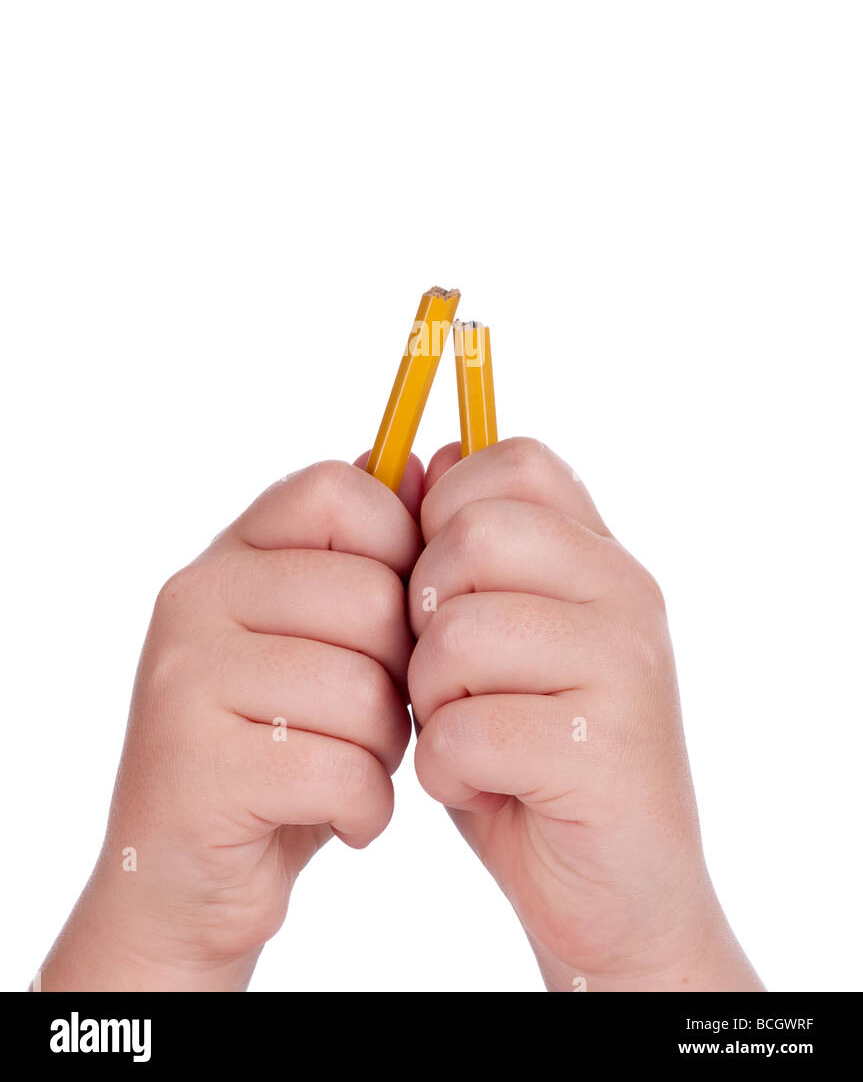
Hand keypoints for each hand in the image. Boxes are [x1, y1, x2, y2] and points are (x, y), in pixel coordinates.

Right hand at [39, 458, 421, 990]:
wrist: (187, 884)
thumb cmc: (280, 750)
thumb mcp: (323, 643)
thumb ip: (364, 558)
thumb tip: (429, 464)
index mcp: (229, 554)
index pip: (338, 491)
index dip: (398, 552)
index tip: (392, 621)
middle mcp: (195, 598)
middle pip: (369, 597)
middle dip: (400, 674)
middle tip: (374, 720)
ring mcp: (185, 680)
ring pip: (362, 689)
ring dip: (385, 749)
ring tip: (352, 767)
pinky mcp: (195, 769)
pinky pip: (340, 771)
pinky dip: (365, 809)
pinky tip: (340, 817)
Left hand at [408, 438, 762, 991]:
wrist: (617, 897)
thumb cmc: (529, 756)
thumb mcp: (490, 641)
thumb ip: (460, 557)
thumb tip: (414, 461)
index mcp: (599, 555)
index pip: (512, 462)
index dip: (445, 510)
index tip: (441, 586)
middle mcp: (625, 593)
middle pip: (471, 536)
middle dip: (423, 612)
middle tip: (445, 677)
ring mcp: (624, 667)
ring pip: (457, 636)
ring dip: (429, 701)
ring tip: (464, 736)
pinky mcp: (604, 750)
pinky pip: (466, 730)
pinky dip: (447, 772)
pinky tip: (480, 787)